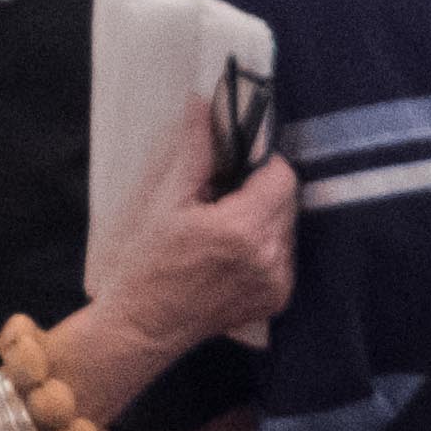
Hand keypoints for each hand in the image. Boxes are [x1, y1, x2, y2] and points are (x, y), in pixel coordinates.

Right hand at [87, 103, 298, 353]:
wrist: (143, 327)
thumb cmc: (147, 262)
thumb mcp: (166, 201)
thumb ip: (196, 151)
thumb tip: (206, 103)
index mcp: (242, 228)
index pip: (282, 176)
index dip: (261, 165)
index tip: (236, 169)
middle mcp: (269, 257)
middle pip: (288, 201)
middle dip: (261, 191)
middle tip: (224, 199)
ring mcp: (277, 283)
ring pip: (288, 228)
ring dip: (265, 219)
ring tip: (226, 228)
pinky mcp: (278, 300)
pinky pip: (285, 257)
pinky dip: (266, 248)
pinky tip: (233, 255)